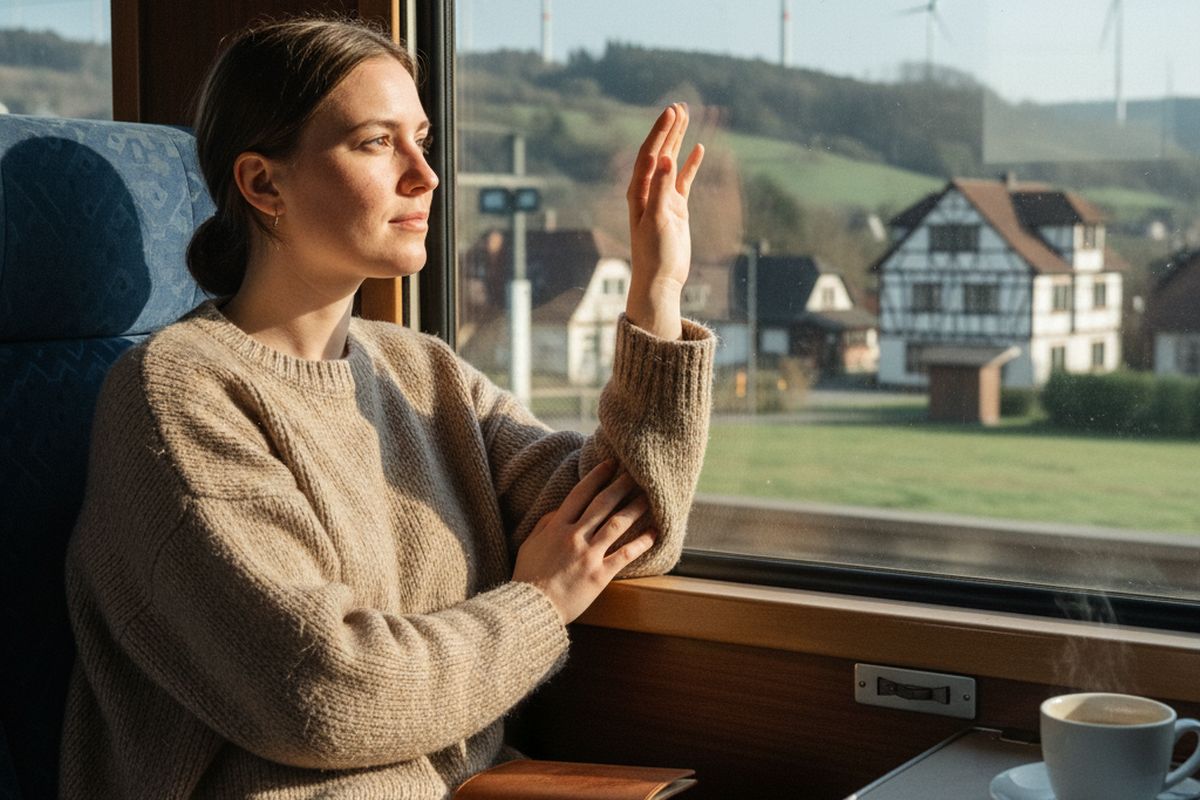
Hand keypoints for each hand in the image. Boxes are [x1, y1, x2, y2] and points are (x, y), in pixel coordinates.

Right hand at [513, 459, 655, 623]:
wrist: (531, 608)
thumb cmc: (528, 577)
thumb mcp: (530, 544)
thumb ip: (545, 524)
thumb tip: (560, 509)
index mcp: (556, 527)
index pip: (580, 494)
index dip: (596, 477)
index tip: (609, 464)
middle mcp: (574, 537)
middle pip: (602, 504)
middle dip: (620, 486)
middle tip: (635, 473)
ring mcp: (588, 555)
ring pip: (616, 524)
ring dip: (634, 508)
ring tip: (648, 497)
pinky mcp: (600, 575)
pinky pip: (625, 555)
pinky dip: (641, 542)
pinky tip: (654, 533)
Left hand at [625, 103, 704, 340]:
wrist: (660, 279)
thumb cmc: (654, 254)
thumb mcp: (658, 220)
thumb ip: (661, 189)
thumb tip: (664, 159)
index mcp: (638, 192)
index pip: (648, 154)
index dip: (660, 132)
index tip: (672, 113)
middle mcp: (648, 191)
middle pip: (658, 152)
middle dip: (668, 129)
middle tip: (679, 106)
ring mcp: (663, 198)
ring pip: (671, 161)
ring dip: (677, 140)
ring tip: (686, 116)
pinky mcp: (676, 208)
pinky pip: (684, 180)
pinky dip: (690, 164)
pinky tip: (698, 149)